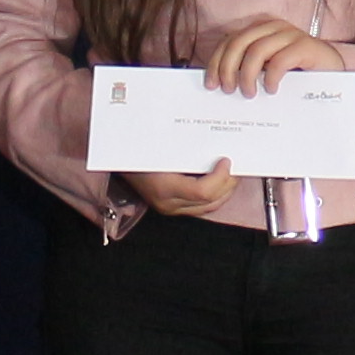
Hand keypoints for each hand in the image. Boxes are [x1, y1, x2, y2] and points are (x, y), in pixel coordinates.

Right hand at [129, 156, 245, 219]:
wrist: (118, 162)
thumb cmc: (137, 151)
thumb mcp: (159, 147)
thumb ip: (186, 149)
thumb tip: (214, 146)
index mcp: (164, 188)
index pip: (202, 192)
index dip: (220, 178)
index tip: (226, 161)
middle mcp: (168, 203)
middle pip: (210, 202)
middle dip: (228, 184)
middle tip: (237, 167)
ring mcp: (171, 208)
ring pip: (208, 207)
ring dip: (225, 192)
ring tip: (232, 175)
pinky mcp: (172, 209)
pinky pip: (201, 207)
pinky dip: (215, 196)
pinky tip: (221, 182)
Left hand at [198, 17, 352, 98]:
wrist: (335, 74)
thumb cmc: (298, 75)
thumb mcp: (267, 71)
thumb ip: (249, 70)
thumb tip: (222, 84)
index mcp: (260, 31)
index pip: (229, 42)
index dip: (216, 62)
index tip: (211, 84)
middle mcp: (273, 28)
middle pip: (238, 43)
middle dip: (228, 68)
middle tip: (229, 90)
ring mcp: (290, 34)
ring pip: (256, 50)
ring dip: (247, 75)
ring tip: (249, 93)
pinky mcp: (305, 46)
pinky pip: (280, 60)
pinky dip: (271, 76)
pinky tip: (270, 89)